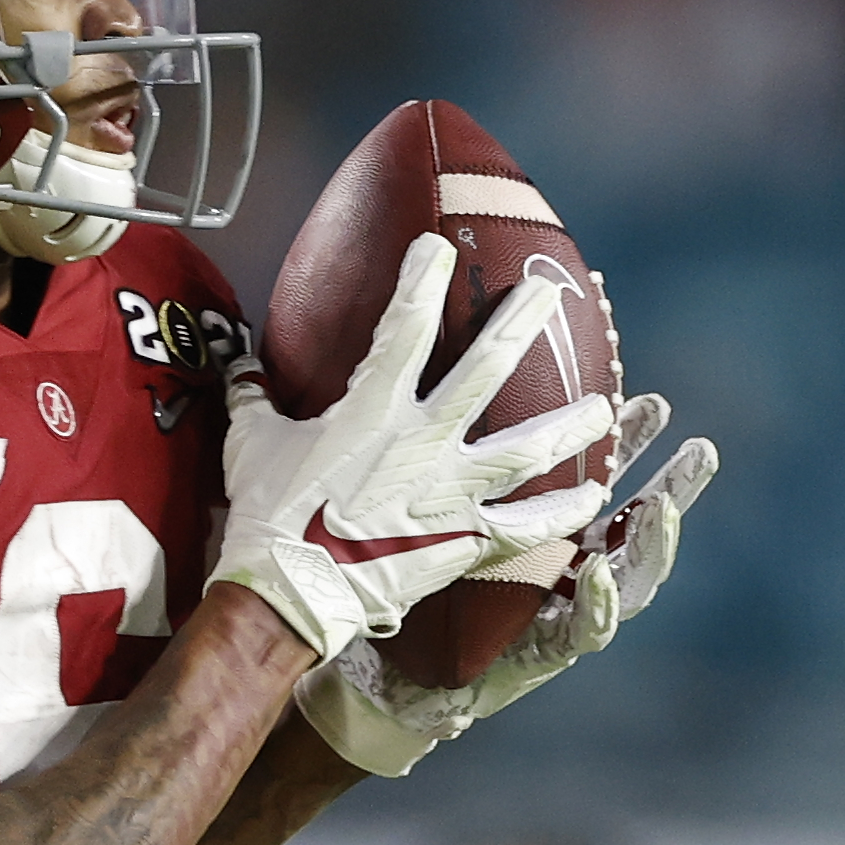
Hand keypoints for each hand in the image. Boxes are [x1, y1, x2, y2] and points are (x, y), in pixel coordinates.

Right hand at [213, 235, 614, 661]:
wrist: (290, 595)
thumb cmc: (269, 518)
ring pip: (527, 449)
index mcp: (371, 408)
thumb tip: (240, 366)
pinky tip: (592, 498)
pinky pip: (525, 525)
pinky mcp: (463, 540)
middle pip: (488, 368)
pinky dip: (561, 513)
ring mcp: (450, 492)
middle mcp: (423, 441)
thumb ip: (254, 398)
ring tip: (603, 408)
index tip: (437, 249)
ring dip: (570, 426)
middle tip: (550, 294)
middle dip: (521, 323)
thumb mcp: (251, 445)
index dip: (422, 280)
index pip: (404, 325)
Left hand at [295, 392, 718, 775]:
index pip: (601, 482)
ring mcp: (559, 615)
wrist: (387, 676)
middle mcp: (564, 572)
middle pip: (633, 526)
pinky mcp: (541, 657)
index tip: (650, 400)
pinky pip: (584, 630)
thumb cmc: (413, 590)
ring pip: (629, 578)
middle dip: (674, 488)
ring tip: (666, 508)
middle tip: (703, 449)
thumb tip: (443, 386)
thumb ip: (459, 469)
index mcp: (546, 534)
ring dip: (655, 544)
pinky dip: (600, 603)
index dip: (631, 445)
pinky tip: (602, 573)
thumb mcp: (440, 518)